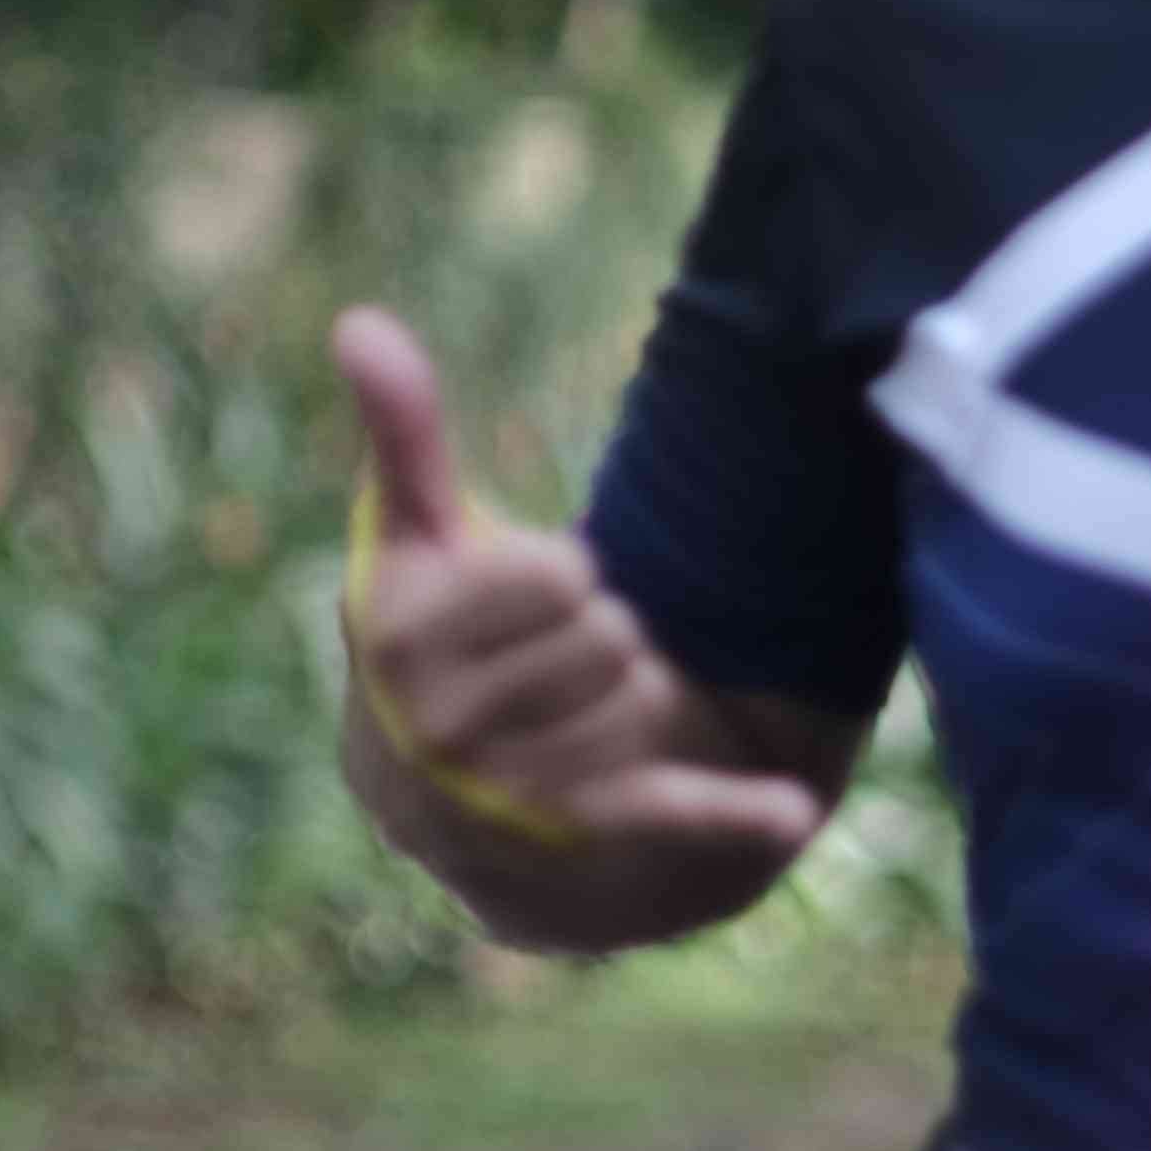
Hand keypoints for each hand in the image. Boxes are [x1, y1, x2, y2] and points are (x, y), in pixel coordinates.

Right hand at [332, 309, 821, 872]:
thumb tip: (358, 322)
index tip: (534, 592)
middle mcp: (447, 726)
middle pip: (609, 635)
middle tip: (560, 648)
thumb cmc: (429, 626)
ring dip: (637, 686)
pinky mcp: (578, 829)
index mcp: (407, 641)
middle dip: (602, 628)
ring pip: (647, 698)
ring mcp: (512, 788)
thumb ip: (401, 432)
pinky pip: (667, 810)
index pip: (557, 575)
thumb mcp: (413, 535)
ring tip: (585, 696)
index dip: (560, 572)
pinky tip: (791, 809)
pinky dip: (734, 812)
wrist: (418, 778)